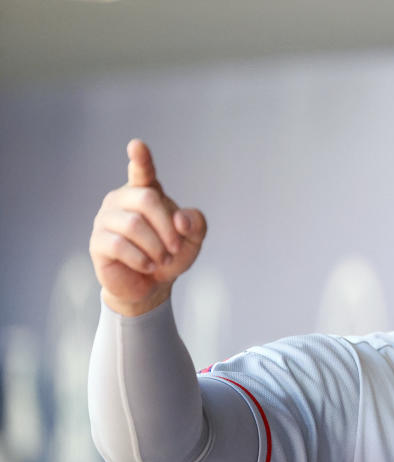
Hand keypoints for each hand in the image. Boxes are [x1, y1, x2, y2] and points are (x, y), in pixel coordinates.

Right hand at [89, 139, 206, 315]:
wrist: (151, 285)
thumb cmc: (170, 255)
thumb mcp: (193, 239)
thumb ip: (196, 224)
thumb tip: (181, 220)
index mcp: (145, 192)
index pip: (142, 171)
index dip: (140, 159)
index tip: (137, 145)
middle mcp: (122, 200)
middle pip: (147, 200)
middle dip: (167, 227)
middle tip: (175, 248)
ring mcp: (106, 219)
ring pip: (133, 225)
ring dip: (156, 247)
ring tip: (162, 260)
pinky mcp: (98, 241)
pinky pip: (119, 245)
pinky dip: (141, 259)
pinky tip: (148, 266)